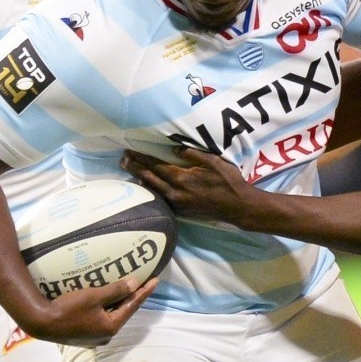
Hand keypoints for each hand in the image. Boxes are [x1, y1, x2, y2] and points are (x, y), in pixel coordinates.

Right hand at [24, 274, 158, 347]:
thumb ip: (116, 290)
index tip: (156, 280)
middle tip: (143, 282)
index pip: (132, 306)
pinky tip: (105, 300)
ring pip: (112, 316)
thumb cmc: (68, 309)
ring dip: (119, 303)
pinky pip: (101, 318)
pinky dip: (106, 308)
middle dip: (133, 297)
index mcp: (111, 326)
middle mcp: (106, 335)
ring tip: (126, 289)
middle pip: (123, 312)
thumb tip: (135, 284)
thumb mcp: (94, 296)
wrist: (42, 323)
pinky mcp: (85, 335)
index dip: (144, 292)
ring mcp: (94, 337)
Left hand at [121, 148, 252, 221]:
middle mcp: (175, 192)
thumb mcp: (213, 161)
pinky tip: (147, 187)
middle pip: (149, 178)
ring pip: (153, 190)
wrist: (237, 206)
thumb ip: (191, 154)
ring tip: (130, 172)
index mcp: (181, 178)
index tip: (130, 151)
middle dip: (135, 168)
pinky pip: (161, 199)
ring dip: (140, 179)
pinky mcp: (181, 211)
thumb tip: (173, 150)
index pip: (156, 165)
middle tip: (122, 160)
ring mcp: (177, 203)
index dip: (142, 158)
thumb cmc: (228, 181)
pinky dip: (152, 191)